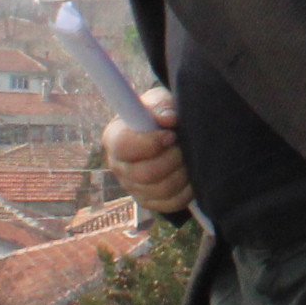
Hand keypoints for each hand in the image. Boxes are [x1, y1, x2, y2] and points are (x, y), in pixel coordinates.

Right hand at [106, 89, 191, 213]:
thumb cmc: (157, 114)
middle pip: (146, 173)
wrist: (165, 132)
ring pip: (162, 190)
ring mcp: (133, 187)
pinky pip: (172, 203)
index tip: (171, 135)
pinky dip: (187, 189)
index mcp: (114, 138)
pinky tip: (190, 173)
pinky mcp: (149, 201)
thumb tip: (169, 119)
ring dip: (182, 173)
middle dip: (172, 159)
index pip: (124, 147)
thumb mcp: (158, 101)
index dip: (150, 143)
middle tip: (183, 146)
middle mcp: (119, 166)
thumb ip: (161, 107)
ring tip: (189, 157)